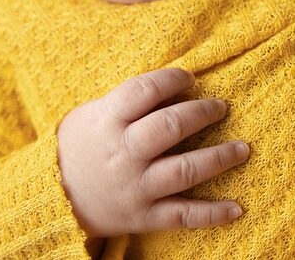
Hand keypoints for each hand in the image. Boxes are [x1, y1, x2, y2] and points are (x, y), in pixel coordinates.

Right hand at [56, 67, 248, 238]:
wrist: (52, 198)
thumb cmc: (80, 145)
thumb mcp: (94, 114)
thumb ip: (129, 101)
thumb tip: (176, 87)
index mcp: (108, 120)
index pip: (144, 90)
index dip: (173, 79)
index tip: (190, 78)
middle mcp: (124, 153)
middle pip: (170, 127)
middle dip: (203, 112)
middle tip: (221, 107)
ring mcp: (135, 186)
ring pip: (184, 171)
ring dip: (219, 158)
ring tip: (242, 148)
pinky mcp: (143, 216)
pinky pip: (183, 216)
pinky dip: (212, 214)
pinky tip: (237, 208)